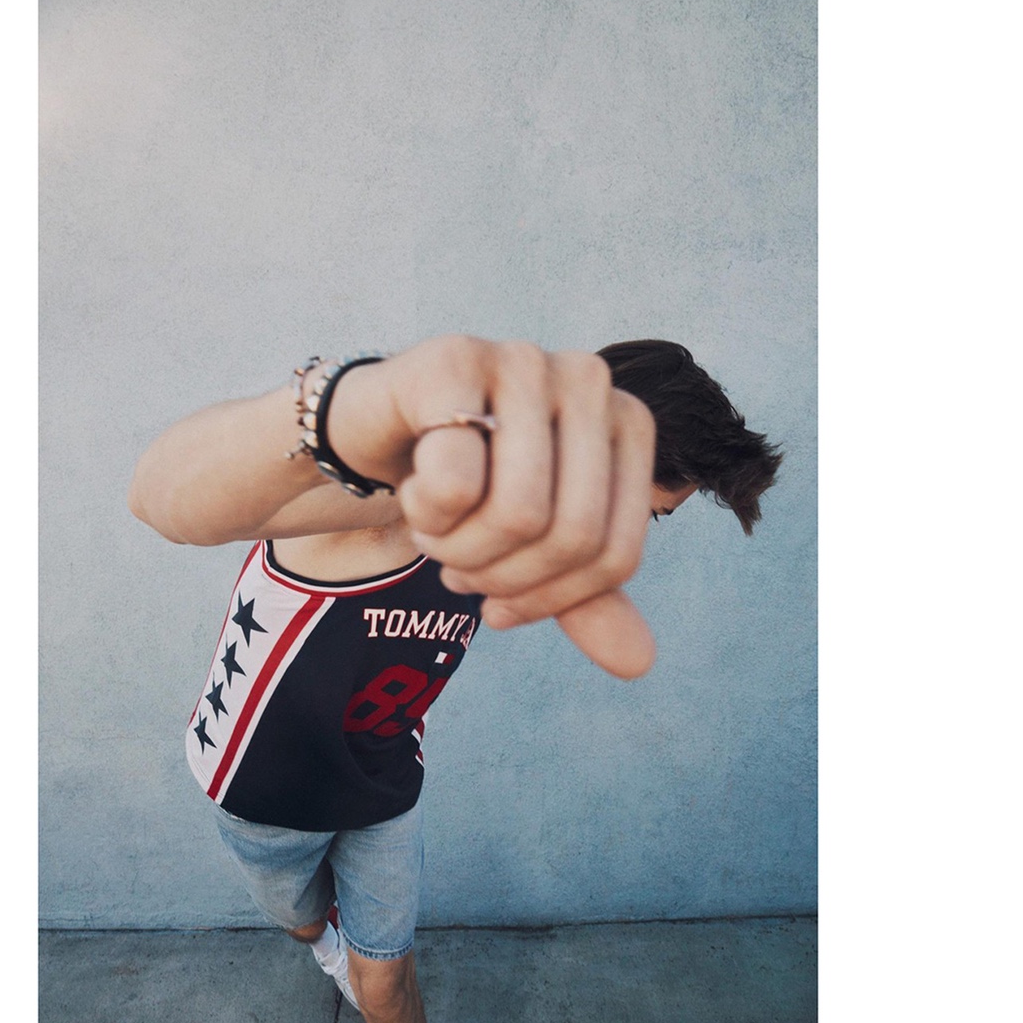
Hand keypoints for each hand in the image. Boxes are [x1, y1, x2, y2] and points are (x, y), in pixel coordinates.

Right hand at [329, 336, 658, 677]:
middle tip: (458, 570)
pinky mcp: (455, 360)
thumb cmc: (471, 484)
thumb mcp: (533, 547)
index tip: (498, 607)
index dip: (551, 601)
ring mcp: (525, 362)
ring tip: (435, 531)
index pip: (615, 554)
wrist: (383, 429)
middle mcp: (589, 381)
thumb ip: (585, 599)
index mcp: (628, 423)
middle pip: (570, 536)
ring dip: (457, 549)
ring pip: (517, 513)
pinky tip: (413, 492)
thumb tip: (638, 663)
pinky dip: (427, 512)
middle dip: (500, 577)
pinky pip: (457, 480)